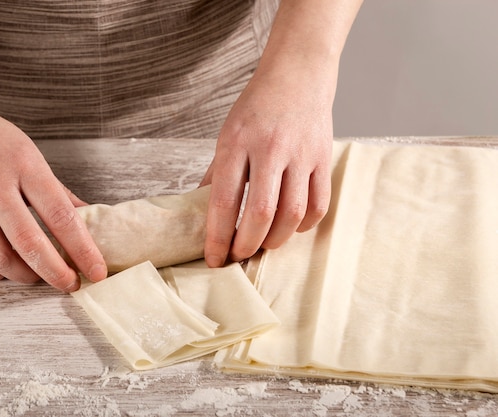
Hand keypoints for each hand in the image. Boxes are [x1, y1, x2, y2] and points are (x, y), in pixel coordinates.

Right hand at [0, 94, 106, 290]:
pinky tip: (8, 271)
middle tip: (71, 284)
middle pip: (30, 243)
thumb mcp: (30, 152)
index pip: (61, 216)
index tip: (96, 270)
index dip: (83, 249)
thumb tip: (87, 218)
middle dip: (56, 272)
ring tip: (41, 277)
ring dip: (25, 276)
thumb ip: (56, 190)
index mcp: (24, 165)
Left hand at [201, 59, 334, 266]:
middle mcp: (270, 149)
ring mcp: (301, 154)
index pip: (223, 201)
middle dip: (246, 245)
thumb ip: (216, 174)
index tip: (213, 259)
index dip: (216, 237)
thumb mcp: (227, 134)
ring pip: (292, 214)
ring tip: (262, 244)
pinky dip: (303, 225)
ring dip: (275, 240)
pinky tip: (290, 227)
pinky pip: (318, 205)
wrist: (298, 75)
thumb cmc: (257, 107)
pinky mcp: (324, 158)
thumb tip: (202, 214)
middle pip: (260, 213)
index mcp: (236, 143)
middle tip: (238, 256)